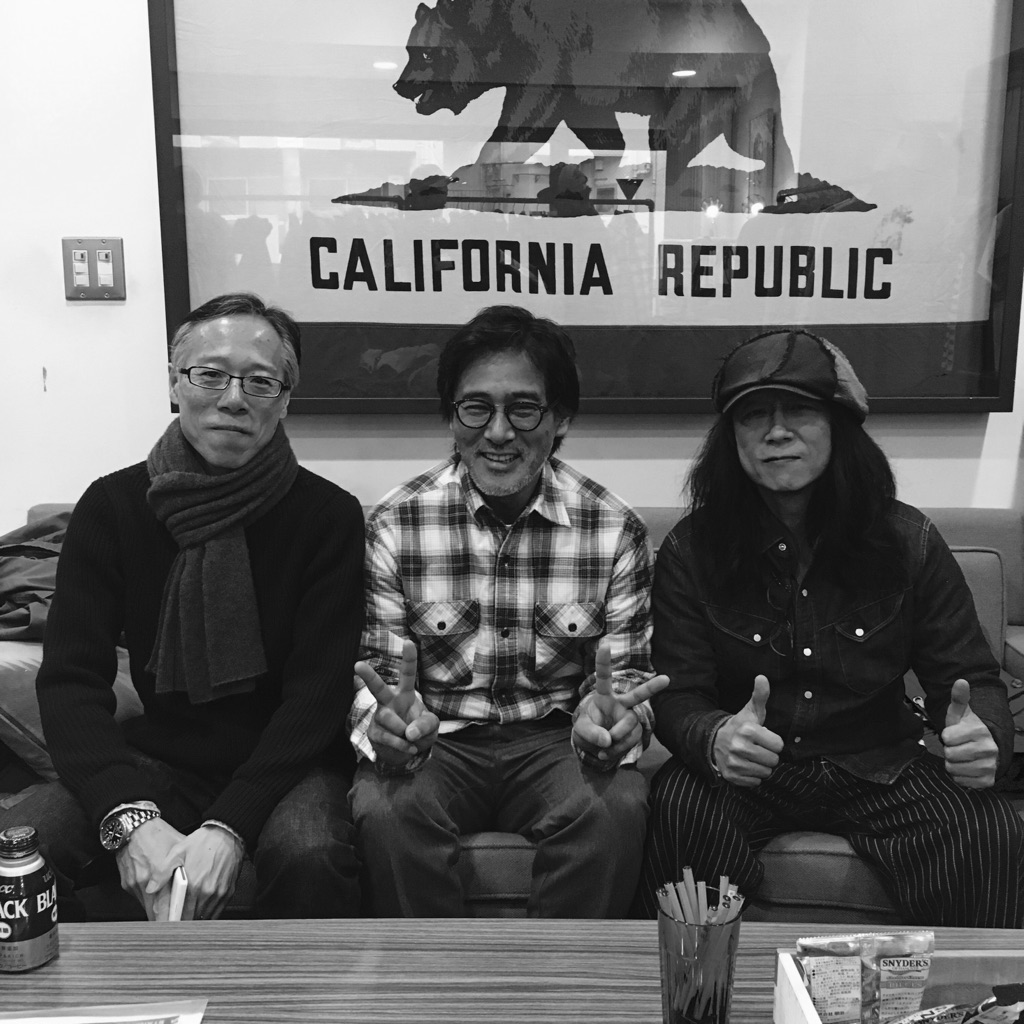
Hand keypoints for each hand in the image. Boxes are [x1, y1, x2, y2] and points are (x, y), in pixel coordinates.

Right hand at [115, 817, 185, 920]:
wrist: (133, 825)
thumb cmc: (159, 836)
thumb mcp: (180, 849)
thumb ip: (186, 869)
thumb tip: (198, 886)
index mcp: (159, 876)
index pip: (164, 909)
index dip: (173, 920)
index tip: (182, 927)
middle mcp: (144, 884)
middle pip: (155, 913)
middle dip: (167, 919)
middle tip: (180, 922)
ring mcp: (133, 885)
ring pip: (147, 907)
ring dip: (158, 910)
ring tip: (171, 909)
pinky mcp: (126, 884)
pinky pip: (140, 898)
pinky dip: (150, 899)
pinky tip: (158, 892)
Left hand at [167, 826, 244, 920]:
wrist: (228, 834)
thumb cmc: (204, 842)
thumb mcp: (178, 851)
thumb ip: (162, 872)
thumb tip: (151, 888)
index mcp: (193, 884)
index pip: (181, 915)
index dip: (173, 922)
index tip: (168, 923)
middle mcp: (208, 892)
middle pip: (193, 918)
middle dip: (183, 919)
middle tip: (176, 917)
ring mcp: (219, 893)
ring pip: (205, 917)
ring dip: (196, 917)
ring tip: (189, 911)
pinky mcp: (228, 892)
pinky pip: (217, 911)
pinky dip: (208, 912)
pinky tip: (202, 906)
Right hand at [355, 640, 438, 767]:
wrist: (406, 753)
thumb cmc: (418, 731)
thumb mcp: (431, 726)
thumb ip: (426, 725)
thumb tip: (409, 732)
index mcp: (405, 694)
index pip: (407, 674)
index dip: (409, 658)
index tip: (408, 642)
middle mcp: (389, 701)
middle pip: (378, 687)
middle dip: (368, 676)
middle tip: (357, 665)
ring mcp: (379, 716)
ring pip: (389, 719)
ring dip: (404, 731)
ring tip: (410, 738)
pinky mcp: (373, 733)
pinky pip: (388, 737)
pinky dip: (403, 746)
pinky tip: (408, 748)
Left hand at [572, 641, 668, 762]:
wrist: (595, 746)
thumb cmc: (588, 729)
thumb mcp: (581, 730)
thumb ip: (592, 733)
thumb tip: (609, 739)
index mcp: (603, 696)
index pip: (603, 677)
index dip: (603, 662)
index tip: (605, 644)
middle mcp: (620, 703)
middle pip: (637, 695)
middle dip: (652, 688)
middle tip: (667, 679)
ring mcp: (629, 717)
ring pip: (630, 725)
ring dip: (616, 740)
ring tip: (603, 749)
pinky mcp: (635, 731)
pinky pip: (632, 740)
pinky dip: (618, 750)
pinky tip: (606, 753)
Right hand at [712, 674, 783, 786]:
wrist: (714, 741)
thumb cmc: (740, 727)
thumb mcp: (751, 711)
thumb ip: (760, 696)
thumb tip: (762, 677)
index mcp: (748, 730)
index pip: (779, 745)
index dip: (773, 742)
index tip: (763, 738)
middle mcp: (740, 747)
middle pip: (773, 761)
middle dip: (768, 755)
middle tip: (758, 749)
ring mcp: (735, 763)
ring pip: (766, 773)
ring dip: (761, 767)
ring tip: (752, 757)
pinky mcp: (731, 776)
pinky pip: (755, 782)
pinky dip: (752, 776)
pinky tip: (745, 766)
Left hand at [941, 678, 997, 788]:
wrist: (985, 747)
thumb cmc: (967, 730)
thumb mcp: (960, 713)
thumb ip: (959, 698)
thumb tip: (961, 681)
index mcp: (980, 731)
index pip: (947, 738)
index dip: (947, 736)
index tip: (954, 734)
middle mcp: (988, 750)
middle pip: (949, 754)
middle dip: (949, 750)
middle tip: (958, 746)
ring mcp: (989, 766)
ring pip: (953, 769)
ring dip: (953, 764)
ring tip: (962, 756)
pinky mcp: (987, 781)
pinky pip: (960, 781)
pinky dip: (960, 776)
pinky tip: (966, 767)